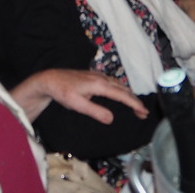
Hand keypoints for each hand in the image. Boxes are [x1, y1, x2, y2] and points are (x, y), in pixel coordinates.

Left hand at [10, 68, 148, 123]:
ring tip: (136, 105)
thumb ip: (95, 111)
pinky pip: (113, 82)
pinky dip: (121, 89)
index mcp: (99, 84)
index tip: (143, 112)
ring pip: (118, 85)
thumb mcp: (77, 104)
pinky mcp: (94, 76)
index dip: (133, 103)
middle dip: (134, 100)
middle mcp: (101, 78)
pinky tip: (121, 93)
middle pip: (123, 89)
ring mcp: (98, 75)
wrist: (51, 79)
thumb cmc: (63, 92)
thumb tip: (111, 118)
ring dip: (128, 95)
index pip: (121, 95)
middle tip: (143, 113)